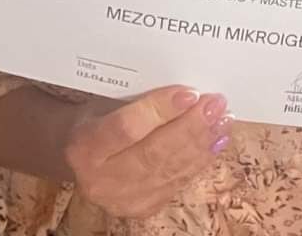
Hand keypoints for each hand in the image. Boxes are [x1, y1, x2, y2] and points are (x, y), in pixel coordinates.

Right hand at [64, 86, 228, 218]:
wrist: (79, 162)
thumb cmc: (93, 123)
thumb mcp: (100, 106)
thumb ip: (134, 103)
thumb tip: (182, 93)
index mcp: (83, 147)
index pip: (126, 129)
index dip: (159, 111)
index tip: (189, 93)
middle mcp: (102, 180)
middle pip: (154, 153)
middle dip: (190, 127)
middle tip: (215, 105)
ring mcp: (124, 199)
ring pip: (171, 170)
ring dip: (202, 144)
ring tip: (222, 120)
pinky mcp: (144, 208)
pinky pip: (178, 182)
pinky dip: (200, 160)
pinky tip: (215, 142)